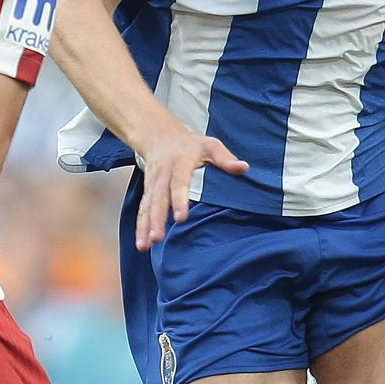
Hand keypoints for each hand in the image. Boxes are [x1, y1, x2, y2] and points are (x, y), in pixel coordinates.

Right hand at [136, 124, 246, 250]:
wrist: (160, 136)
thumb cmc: (190, 144)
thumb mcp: (209, 145)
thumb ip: (225, 158)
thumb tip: (243, 168)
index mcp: (180, 163)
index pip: (179, 183)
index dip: (179, 200)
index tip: (180, 218)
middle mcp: (163, 175)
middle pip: (158, 198)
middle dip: (157, 219)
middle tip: (157, 238)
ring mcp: (153, 184)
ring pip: (148, 206)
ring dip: (145, 227)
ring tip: (145, 246)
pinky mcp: (147, 192)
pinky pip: (142, 210)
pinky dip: (141, 227)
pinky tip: (142, 244)